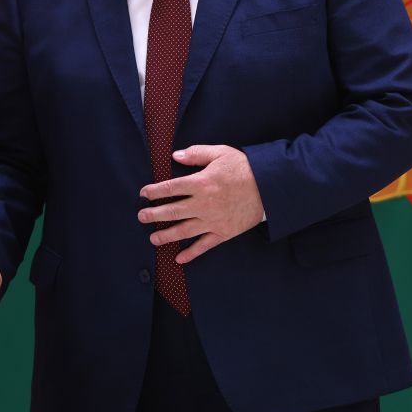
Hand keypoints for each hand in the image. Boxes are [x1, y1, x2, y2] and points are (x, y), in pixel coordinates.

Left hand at [138, 145, 263, 263]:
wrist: (270, 187)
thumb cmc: (244, 168)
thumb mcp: (220, 153)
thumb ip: (196, 154)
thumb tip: (175, 156)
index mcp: (200, 183)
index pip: (170, 188)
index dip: (154, 191)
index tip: (143, 193)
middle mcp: (203, 204)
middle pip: (172, 211)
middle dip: (154, 215)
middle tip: (141, 217)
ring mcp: (213, 221)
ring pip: (184, 231)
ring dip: (166, 236)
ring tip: (153, 239)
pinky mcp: (223, 232)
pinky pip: (204, 245)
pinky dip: (191, 253)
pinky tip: (179, 258)